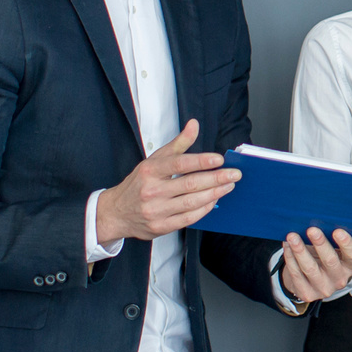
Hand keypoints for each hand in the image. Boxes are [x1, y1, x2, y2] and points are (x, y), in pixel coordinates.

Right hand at [94, 121, 237, 245]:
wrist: (116, 212)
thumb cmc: (139, 183)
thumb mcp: (154, 159)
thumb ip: (178, 143)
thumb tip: (194, 124)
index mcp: (150, 171)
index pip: (179, 164)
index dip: (201, 161)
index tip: (219, 159)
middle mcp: (152, 191)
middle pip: (190, 184)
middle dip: (216, 178)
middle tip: (234, 174)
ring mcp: (156, 210)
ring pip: (191, 202)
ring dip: (214, 194)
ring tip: (229, 186)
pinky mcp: (160, 226)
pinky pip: (188, 219)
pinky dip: (203, 209)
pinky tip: (214, 201)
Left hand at [280, 227, 351, 307]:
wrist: (313, 280)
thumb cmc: (326, 257)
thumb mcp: (335, 249)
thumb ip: (332, 238)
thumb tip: (320, 218)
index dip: (346, 243)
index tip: (337, 231)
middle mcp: (340, 280)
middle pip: (330, 261)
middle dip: (320, 244)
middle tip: (311, 229)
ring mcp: (324, 289)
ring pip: (310, 268)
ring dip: (300, 250)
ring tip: (292, 236)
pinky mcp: (308, 294)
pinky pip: (297, 274)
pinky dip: (290, 258)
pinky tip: (287, 246)